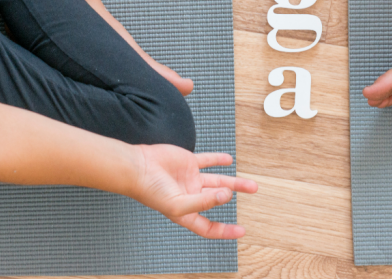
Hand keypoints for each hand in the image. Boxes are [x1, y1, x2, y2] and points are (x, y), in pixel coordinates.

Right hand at [130, 145, 257, 238]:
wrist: (138, 167)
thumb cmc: (151, 191)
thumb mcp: (179, 204)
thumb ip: (204, 201)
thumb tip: (227, 195)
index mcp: (186, 212)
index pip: (208, 226)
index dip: (225, 230)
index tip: (241, 231)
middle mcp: (190, 195)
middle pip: (217, 198)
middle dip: (234, 195)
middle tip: (253, 189)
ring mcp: (190, 178)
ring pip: (217, 180)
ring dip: (233, 180)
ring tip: (249, 182)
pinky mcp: (188, 162)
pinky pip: (207, 161)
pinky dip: (218, 160)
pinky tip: (229, 160)